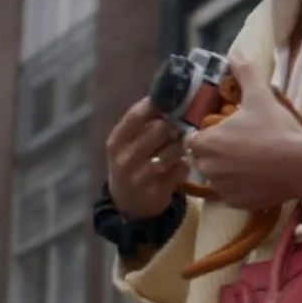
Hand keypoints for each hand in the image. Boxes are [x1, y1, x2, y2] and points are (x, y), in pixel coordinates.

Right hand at [106, 98, 187, 221]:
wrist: (127, 206)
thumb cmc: (131, 164)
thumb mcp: (127, 144)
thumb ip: (143, 123)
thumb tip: (170, 96)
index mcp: (116, 141)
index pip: (137, 114)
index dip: (159, 103)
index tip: (175, 97)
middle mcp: (125, 158)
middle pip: (159, 129)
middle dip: (176, 124)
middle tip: (185, 122)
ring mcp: (140, 176)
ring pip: (174, 149)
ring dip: (183, 144)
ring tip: (183, 144)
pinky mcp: (158, 191)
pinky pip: (182, 168)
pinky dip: (186, 164)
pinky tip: (181, 164)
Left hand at [183, 54, 301, 210]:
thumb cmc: (279, 129)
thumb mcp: (261, 96)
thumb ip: (244, 73)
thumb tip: (235, 51)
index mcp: (207, 142)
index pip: (192, 139)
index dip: (206, 134)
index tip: (224, 131)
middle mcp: (208, 168)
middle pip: (203, 159)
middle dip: (216, 152)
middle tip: (241, 143)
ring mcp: (222, 188)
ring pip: (217, 177)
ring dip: (227, 170)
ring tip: (252, 160)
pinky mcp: (237, 203)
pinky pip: (231, 193)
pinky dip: (241, 187)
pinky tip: (258, 176)